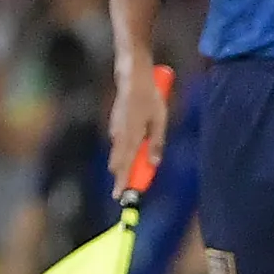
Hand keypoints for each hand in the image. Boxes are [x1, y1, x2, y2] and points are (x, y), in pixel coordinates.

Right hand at [107, 63, 168, 191]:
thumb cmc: (149, 98)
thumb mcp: (159, 121)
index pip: (125, 165)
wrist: (132, 78)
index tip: (119, 196)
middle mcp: (119, 135)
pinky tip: (133, 146)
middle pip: (118, 162)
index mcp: (131, 137)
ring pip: (118, 152)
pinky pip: (118, 142)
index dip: (122, 181)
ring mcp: (114, 129)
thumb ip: (156, 143)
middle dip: (122, 175)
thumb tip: (154, 162)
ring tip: (131, 169)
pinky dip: (124, 149)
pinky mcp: (114, 123)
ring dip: (124, 161)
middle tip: (127, 186)